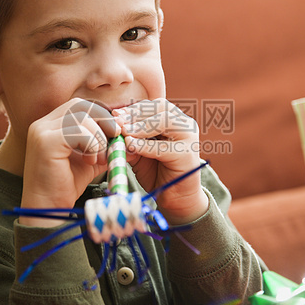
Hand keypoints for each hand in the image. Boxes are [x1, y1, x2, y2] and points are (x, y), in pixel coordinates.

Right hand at [20, 99, 119, 225]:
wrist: (49, 209)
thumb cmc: (66, 185)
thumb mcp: (91, 160)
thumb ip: (105, 146)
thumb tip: (129, 139)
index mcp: (51, 124)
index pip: (80, 106)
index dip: (101, 116)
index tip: (116, 133)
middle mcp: (43, 124)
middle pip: (80, 105)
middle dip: (103, 121)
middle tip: (115, 139)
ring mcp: (41, 131)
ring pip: (81, 117)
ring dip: (98, 137)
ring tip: (98, 158)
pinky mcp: (45, 142)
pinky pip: (77, 131)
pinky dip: (91, 144)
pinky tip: (91, 161)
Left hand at [112, 98, 207, 224]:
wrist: (176, 198)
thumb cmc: (157, 172)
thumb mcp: (139, 152)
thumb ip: (130, 140)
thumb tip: (116, 130)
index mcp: (174, 120)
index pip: (154, 105)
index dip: (134, 108)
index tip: (115, 114)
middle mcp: (185, 125)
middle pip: (161, 108)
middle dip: (137, 113)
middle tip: (118, 121)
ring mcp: (189, 138)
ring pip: (164, 122)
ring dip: (141, 126)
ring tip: (124, 132)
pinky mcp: (187, 155)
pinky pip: (162, 147)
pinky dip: (144, 146)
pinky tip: (131, 146)